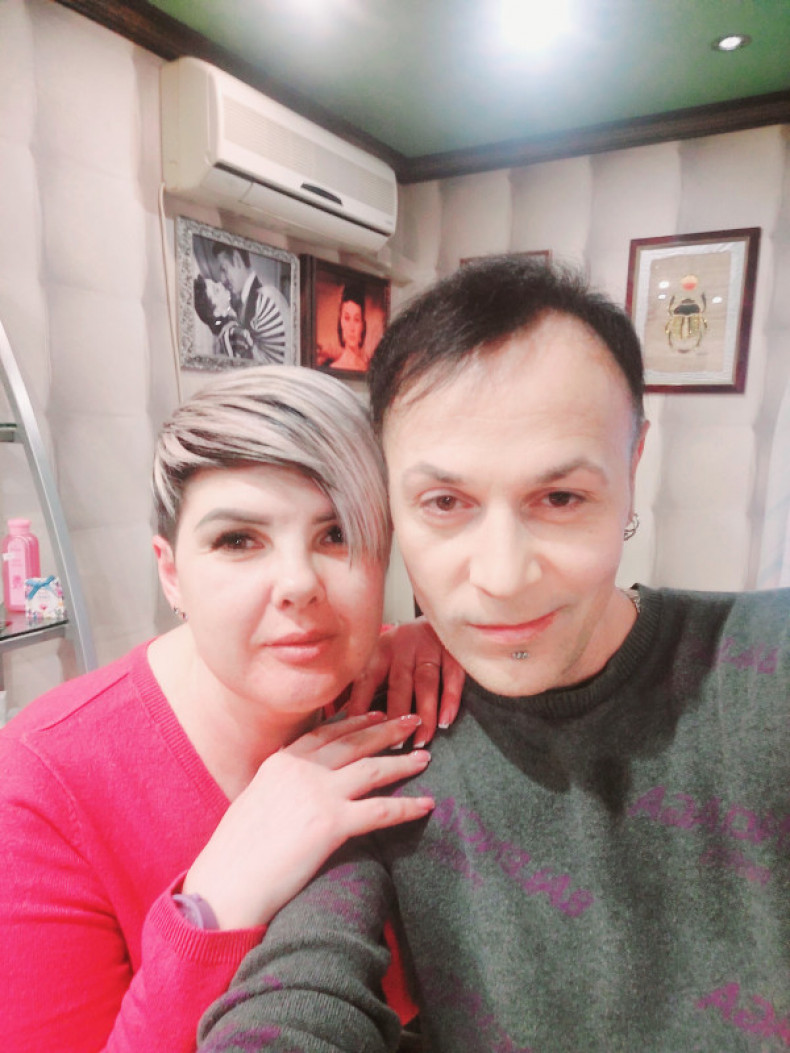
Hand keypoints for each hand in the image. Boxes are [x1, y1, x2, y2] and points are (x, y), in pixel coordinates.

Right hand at [183, 713, 433, 929]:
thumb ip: (279, 785)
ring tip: (425, 756)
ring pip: (373, 768)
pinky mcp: (331, 823)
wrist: (225, 884)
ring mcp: (318, 793)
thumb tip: (294, 786)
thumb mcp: (253, 800)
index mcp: (281, 761)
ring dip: (403, 761)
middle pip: (355, 741)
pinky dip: (407, 807)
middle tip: (412, 721)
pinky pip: (381, 810)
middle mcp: (302, 769)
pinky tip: (426, 804)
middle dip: (388, 729)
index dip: (356, 722)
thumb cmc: (234, 853)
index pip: (327, 731)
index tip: (376, 715)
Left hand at [345, 617, 464, 745]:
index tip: (357, 730)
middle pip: (399, 685)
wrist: (436, 617)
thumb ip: (360, 683)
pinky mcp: (451, 651)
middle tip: (395, 745)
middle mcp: (403, 648)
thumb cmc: (401, 648)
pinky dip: (450, 699)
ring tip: (422, 740)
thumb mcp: (378, 656)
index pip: (366, 679)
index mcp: (379, 651)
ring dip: (425, 713)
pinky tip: (446, 720)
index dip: (360, 703)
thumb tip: (336, 712)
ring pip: (425, 684)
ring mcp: (428, 649)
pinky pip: (451, 677)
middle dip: (396, 715)